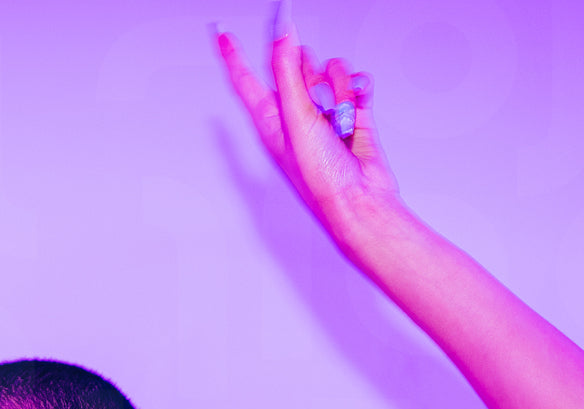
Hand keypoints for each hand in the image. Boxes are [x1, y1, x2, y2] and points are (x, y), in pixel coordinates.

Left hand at [214, 3, 400, 250]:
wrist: (360, 199)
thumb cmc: (320, 177)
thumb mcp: (296, 119)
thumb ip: (287, 74)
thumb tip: (280, 38)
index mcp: (270, 120)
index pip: (245, 81)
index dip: (234, 56)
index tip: (223, 34)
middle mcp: (294, 116)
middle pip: (294, 69)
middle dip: (307, 69)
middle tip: (313, 87)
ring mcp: (324, 115)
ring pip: (329, 73)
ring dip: (338, 83)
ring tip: (341, 110)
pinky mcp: (352, 116)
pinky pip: (355, 85)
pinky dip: (359, 88)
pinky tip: (359, 100)